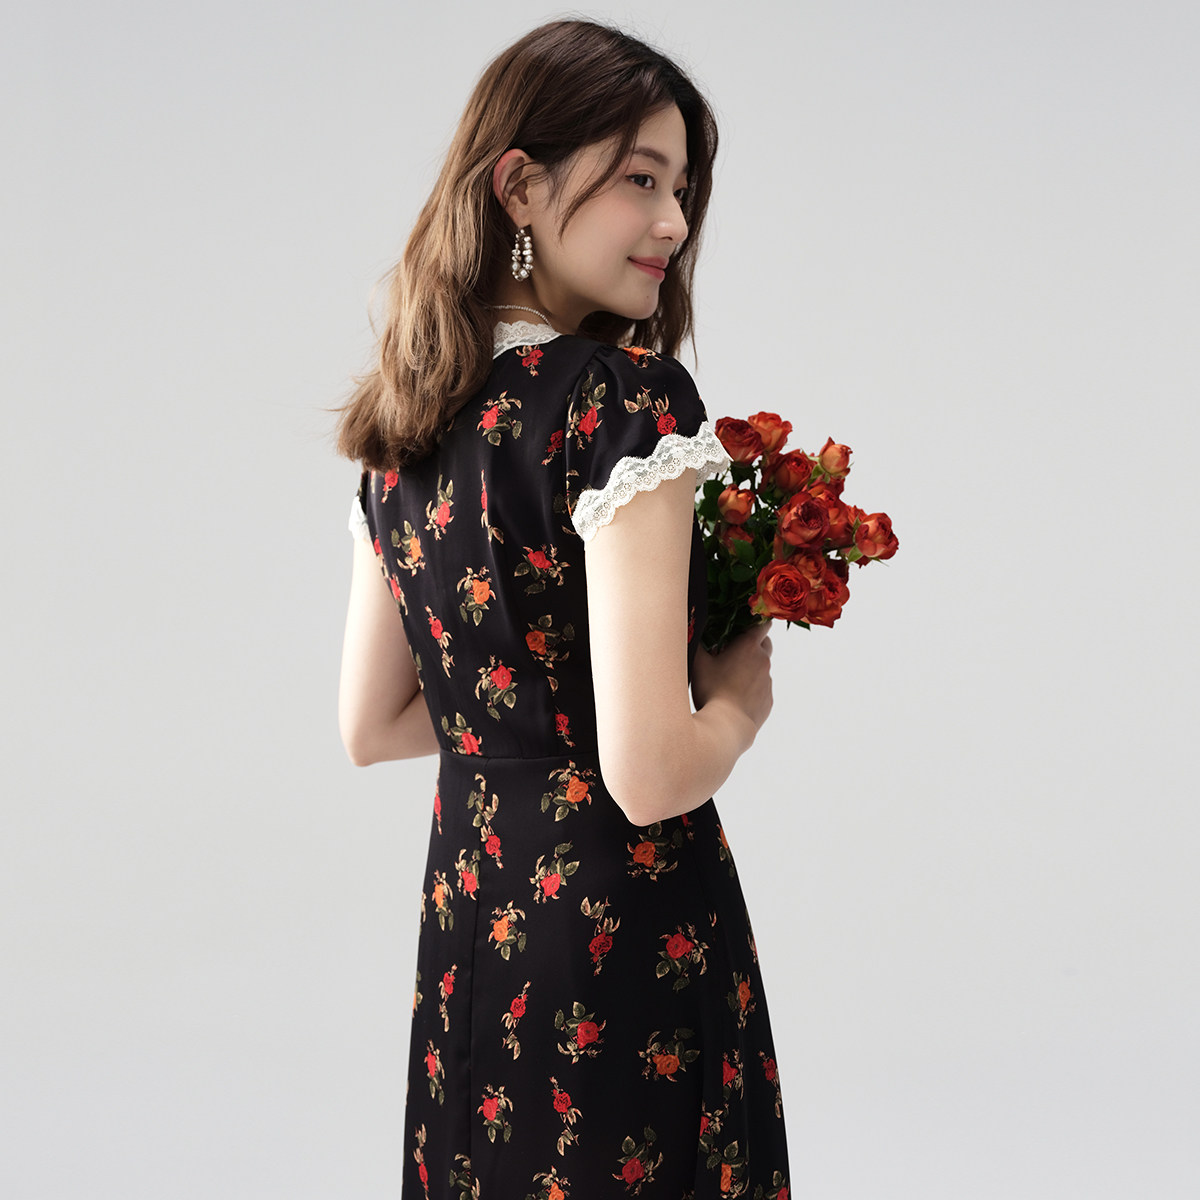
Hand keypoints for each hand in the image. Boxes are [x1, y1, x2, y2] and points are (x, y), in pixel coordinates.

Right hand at [691, 619, 773, 740]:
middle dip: (753, 643)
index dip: (754, 623)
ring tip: (730, 678)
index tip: (743, 626)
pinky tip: (735, 696)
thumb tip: (692, 630)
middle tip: (734, 651)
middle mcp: (763, 661)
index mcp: (748, 646)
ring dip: (751, 668)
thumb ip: (696, 643)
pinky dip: (752, 688)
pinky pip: (762, 688)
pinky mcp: (768, 700)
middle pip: (765, 644)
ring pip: (762, 668)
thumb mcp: (698, 663)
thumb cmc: (711, 691)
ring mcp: (767, 682)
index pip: (762, 625)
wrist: (727, 725)